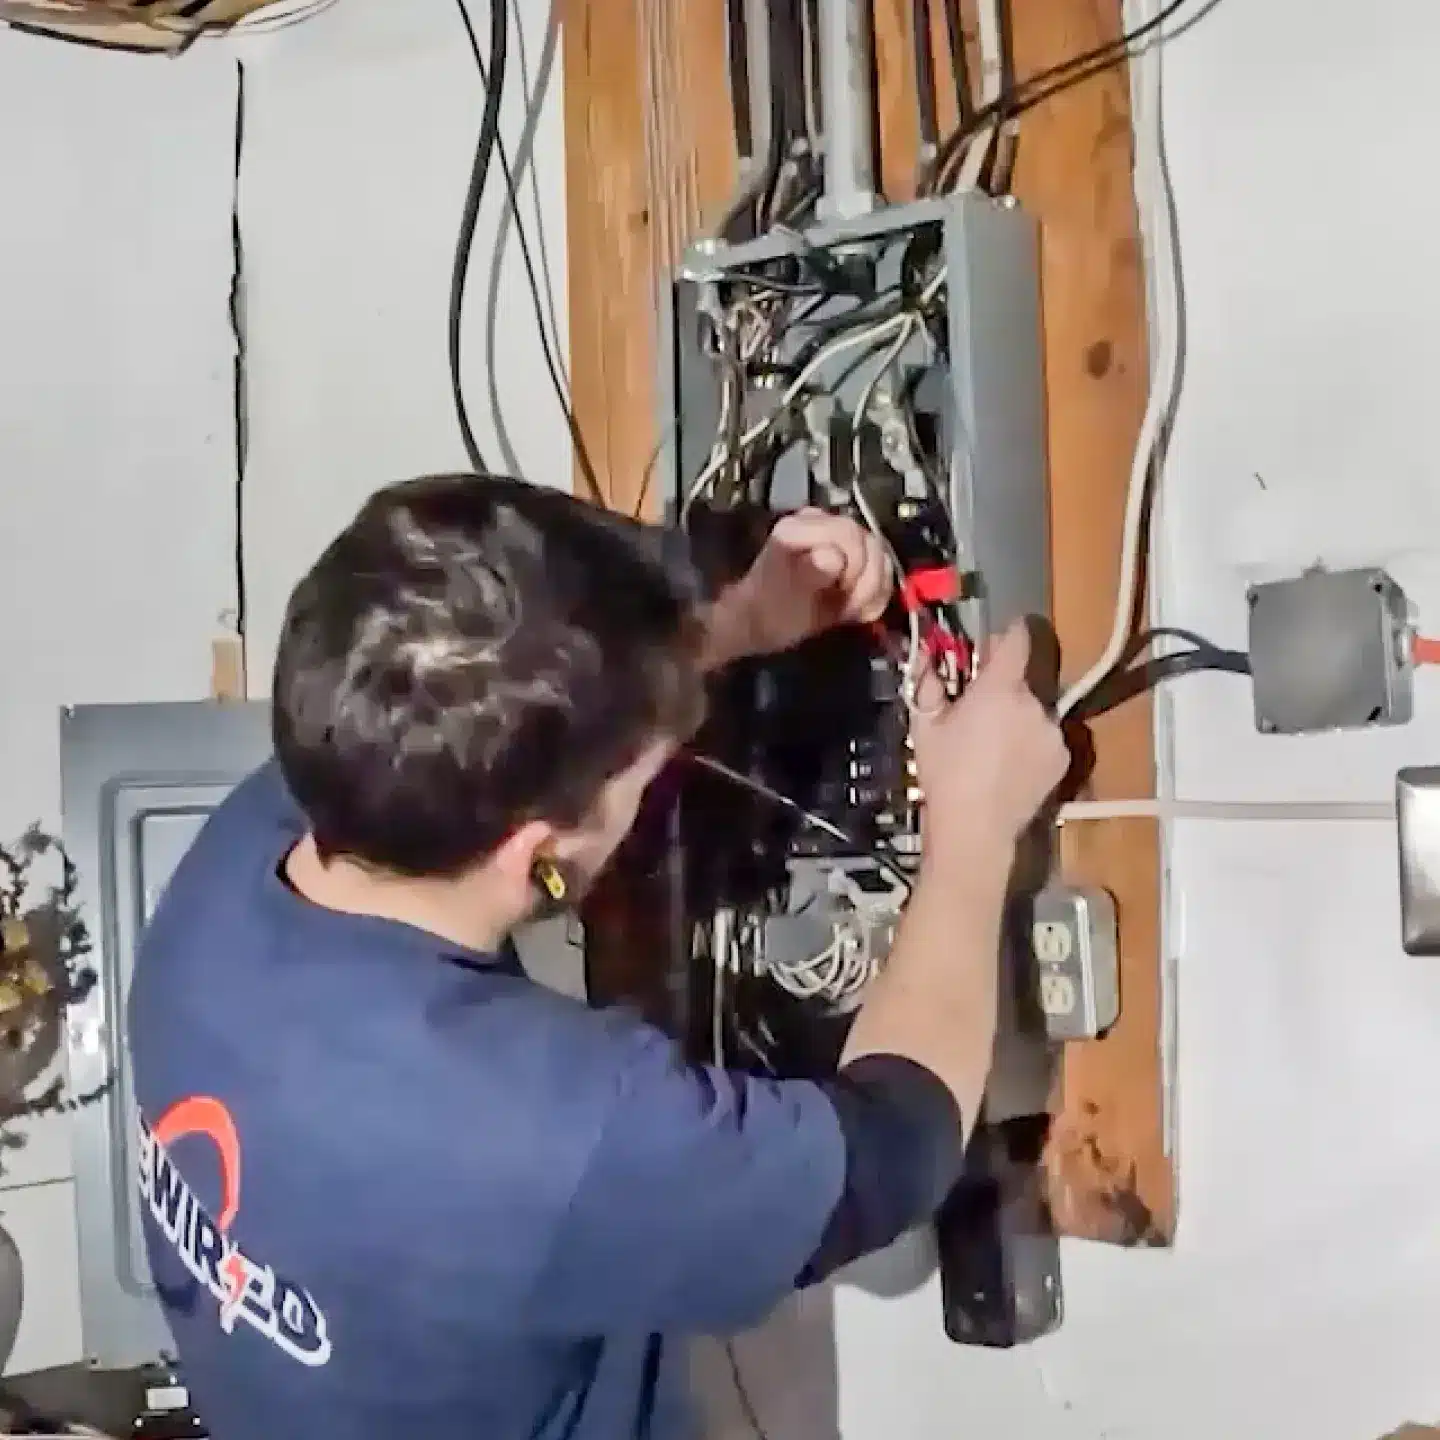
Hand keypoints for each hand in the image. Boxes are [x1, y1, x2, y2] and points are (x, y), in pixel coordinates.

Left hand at [707, 509, 891, 663]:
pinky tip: (857, 607)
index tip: (840, 598)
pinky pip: (880, 566)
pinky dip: (875, 590)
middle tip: (846, 608)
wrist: (761, 622)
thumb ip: (809, 576)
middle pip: (870, 544)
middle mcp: (819, 523)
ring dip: (871, 589)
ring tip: (848, 609)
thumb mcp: (784, 602)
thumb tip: (832, 557)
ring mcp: (836, 536)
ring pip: (880, 555)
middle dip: (865, 582)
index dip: (854, 570)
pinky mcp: (849, 552)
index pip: (851, 536)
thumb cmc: (769, 614)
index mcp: (799, 528)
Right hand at [911, 622, 1068, 862]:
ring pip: (1034, 711)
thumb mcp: (924, 726)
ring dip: (1019, 717)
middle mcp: (1035, 703)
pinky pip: (1046, 739)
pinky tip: (1010, 766)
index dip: (1008, 633)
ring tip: (994, 746)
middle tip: (978, 709)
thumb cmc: (945, 774)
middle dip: (1003, 688)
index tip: (998, 638)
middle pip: (1022, 680)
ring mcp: (1053, 732)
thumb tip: (926, 655)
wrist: (976, 828)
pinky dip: (1031, 744)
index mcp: (1000, 688)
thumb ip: (928, 684)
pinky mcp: (1063, 758)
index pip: (1016, 639)